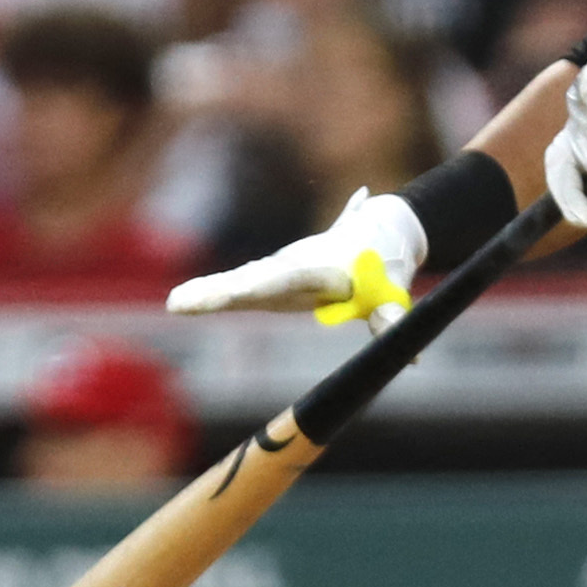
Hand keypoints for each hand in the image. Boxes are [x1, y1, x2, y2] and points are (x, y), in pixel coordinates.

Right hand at [165, 188, 427, 326]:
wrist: (388, 227)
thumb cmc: (387, 262)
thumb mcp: (391, 291)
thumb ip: (392, 320)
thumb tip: (409, 360)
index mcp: (312, 268)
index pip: (270, 283)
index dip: (237, 292)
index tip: (209, 297)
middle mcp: (292, 266)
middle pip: (247, 283)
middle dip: (213, 294)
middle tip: (178, 304)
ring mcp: (286, 268)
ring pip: (244, 281)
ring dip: (211, 291)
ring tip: (177, 303)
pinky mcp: (287, 272)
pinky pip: (251, 282)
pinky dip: (221, 290)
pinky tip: (185, 301)